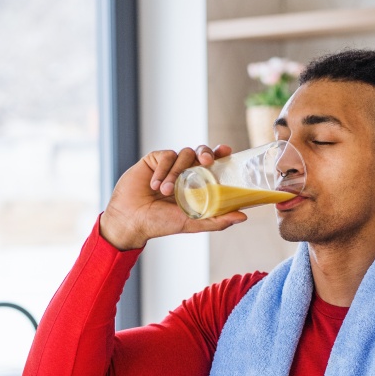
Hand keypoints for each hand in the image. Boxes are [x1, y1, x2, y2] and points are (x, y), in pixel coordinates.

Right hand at [99, 144, 245, 250]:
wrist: (131, 220)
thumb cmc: (160, 224)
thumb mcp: (191, 223)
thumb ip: (217, 220)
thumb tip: (243, 216)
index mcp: (195, 184)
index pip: (212, 164)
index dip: (220, 154)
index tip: (226, 151)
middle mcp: (184, 172)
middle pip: (200, 151)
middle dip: (206, 152)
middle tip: (206, 161)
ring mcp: (169, 165)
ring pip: (183, 154)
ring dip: (177, 172)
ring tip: (165, 192)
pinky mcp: (153, 160)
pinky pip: (165, 156)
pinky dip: (162, 171)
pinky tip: (153, 186)